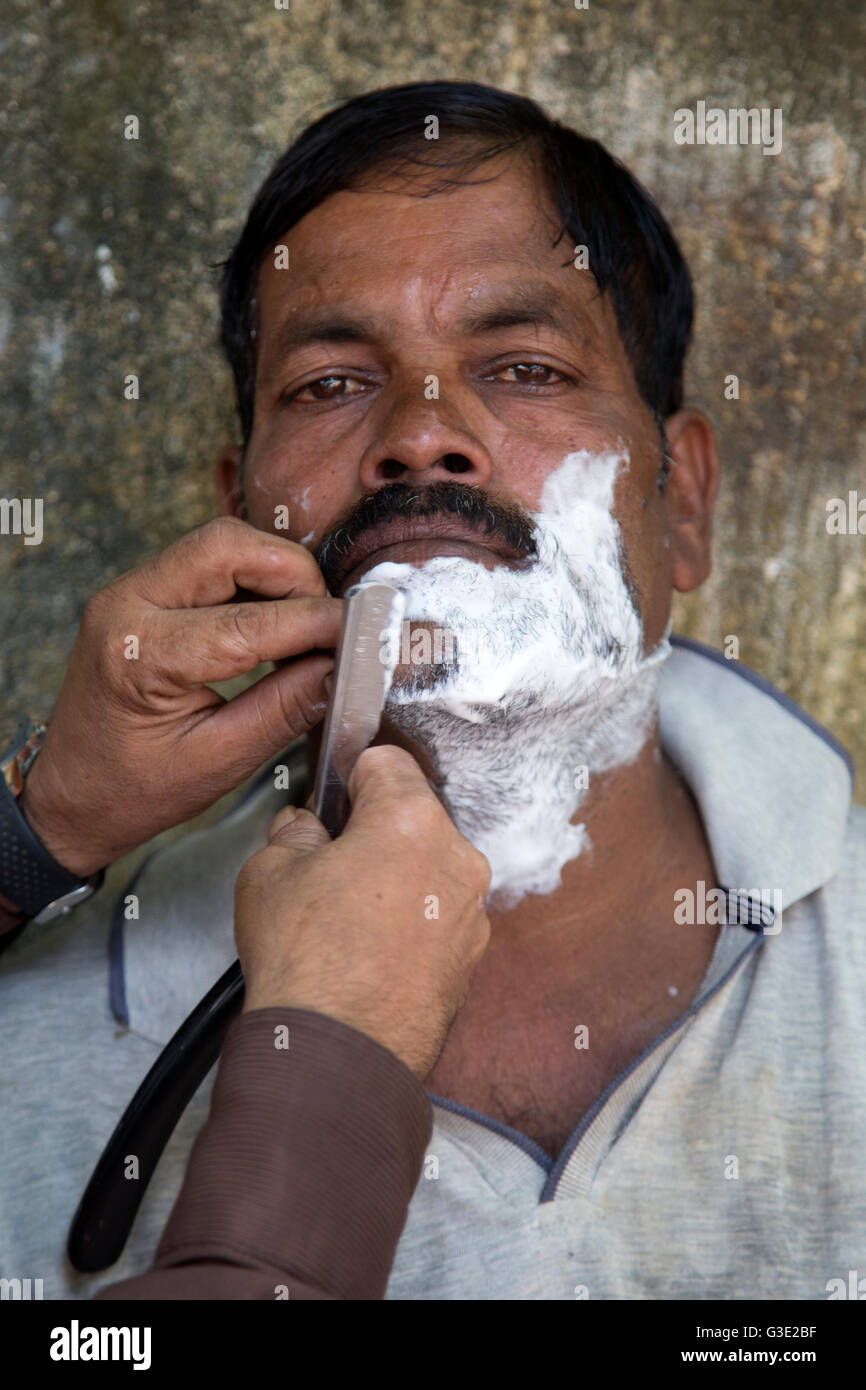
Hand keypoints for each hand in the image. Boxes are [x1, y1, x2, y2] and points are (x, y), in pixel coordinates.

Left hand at [20, 517, 341, 877]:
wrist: (70, 795)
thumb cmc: (130, 790)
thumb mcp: (217, 762)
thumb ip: (285, 708)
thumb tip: (345, 667)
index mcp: (139, 654)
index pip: (248, 621)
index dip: (316, 623)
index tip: (364, 632)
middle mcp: (126, 605)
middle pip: (229, 546)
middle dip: (294, 576)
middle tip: (331, 623)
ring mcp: (130, 591)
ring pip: (222, 545)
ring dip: (275, 574)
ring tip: (305, 626)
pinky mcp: (142, 593)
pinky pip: (208, 562)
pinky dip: (253, 582)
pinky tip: (275, 623)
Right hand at [234, 744, 491, 1079]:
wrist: (334, 1058)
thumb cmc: (304, 963)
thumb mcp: (268, 872)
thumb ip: (294, 831)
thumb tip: (306, 827)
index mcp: (412, 821)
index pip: (387, 762)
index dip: (350, 777)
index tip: (332, 801)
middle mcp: (457, 859)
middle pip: (413, 819)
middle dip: (374, 833)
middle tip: (328, 868)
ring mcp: (472, 913)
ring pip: (428, 870)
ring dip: (395, 880)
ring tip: (345, 920)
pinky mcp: (471, 958)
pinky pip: (437, 919)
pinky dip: (410, 924)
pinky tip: (368, 953)